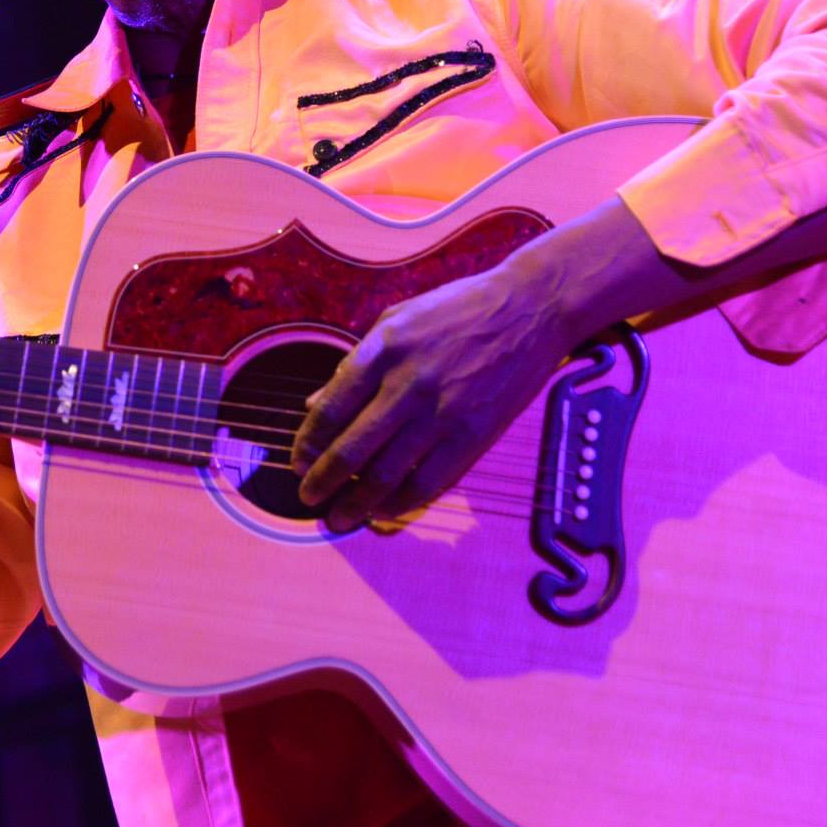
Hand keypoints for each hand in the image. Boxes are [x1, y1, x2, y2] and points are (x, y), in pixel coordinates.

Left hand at [291, 258, 579, 532]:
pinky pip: (430, 482)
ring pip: (387, 473)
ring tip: (339, 518)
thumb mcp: (397, 319)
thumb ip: (355, 363)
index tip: (297, 460)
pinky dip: (401, 503)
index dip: (309, 441)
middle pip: (352, 448)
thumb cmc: (457, 310)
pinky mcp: (474, 435)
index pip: (332, 407)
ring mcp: (443, 412)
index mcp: (384, 349)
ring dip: (357, 503)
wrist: (529, 308)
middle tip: (307, 497)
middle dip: (323, 480)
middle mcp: (408, 383)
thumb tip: (315, 404)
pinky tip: (384, 510)